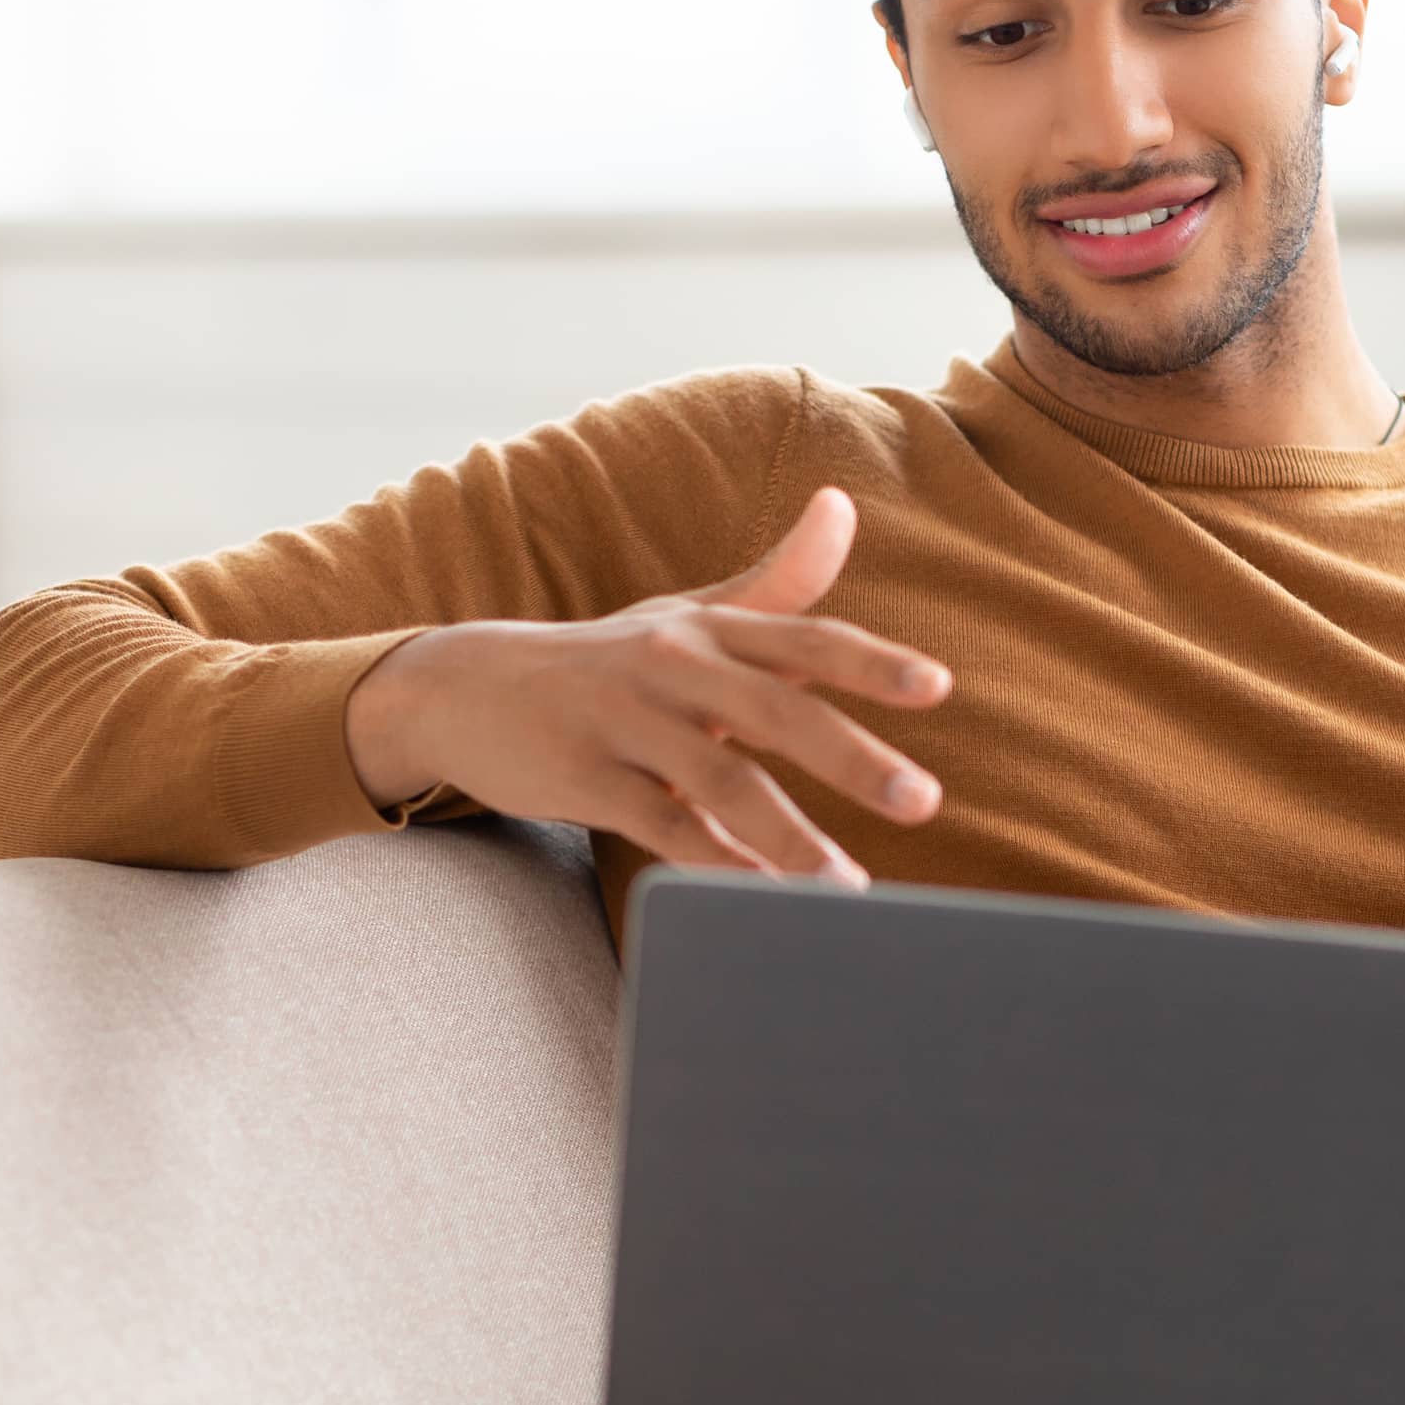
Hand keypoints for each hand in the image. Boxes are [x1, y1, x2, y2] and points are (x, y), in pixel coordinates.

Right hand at [342, 487, 950, 883]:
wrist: (466, 688)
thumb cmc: (605, 660)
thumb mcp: (687, 615)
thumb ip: (777, 582)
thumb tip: (842, 507)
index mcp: (709, 628)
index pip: (806, 639)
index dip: (873, 662)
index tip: (938, 687)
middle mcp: (672, 664)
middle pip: (776, 711)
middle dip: (854, 757)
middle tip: (923, 800)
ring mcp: (624, 721)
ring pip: (720, 780)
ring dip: (789, 838)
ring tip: (845, 888)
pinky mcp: (583, 777)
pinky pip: (659, 826)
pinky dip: (712, 864)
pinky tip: (757, 897)